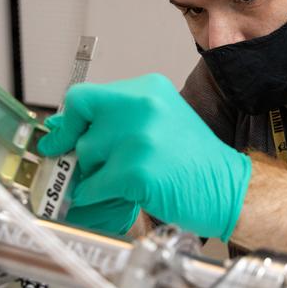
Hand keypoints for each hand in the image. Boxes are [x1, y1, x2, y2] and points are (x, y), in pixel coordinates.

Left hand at [37, 74, 251, 241]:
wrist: (229, 188)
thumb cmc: (193, 161)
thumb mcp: (157, 125)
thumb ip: (114, 122)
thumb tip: (59, 130)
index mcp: (146, 90)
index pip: (84, 97)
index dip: (67, 122)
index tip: (57, 139)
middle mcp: (142, 107)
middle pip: (82, 129)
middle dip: (84, 155)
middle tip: (94, 169)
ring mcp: (139, 138)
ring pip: (86, 158)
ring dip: (93, 177)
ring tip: (120, 183)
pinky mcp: (137, 171)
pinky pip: (94, 186)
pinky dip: (97, 197)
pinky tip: (120, 196)